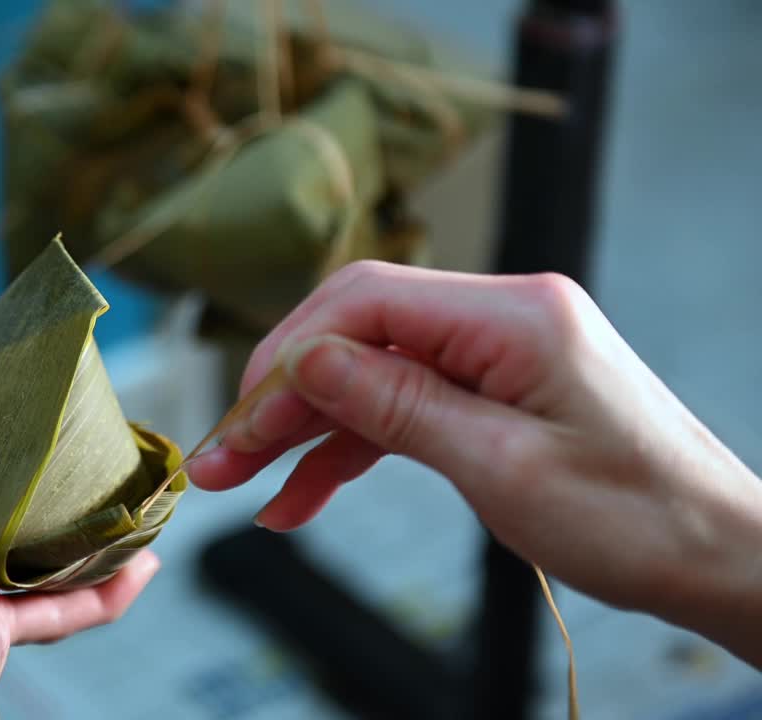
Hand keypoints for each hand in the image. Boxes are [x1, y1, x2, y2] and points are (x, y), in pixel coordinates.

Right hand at [190, 261, 761, 665]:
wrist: (717, 555)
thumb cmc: (636, 518)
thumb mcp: (502, 468)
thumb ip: (397, 406)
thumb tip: (305, 360)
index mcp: (514, 316)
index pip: (367, 301)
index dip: (289, 354)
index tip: (239, 419)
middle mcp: (501, 316)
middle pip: (358, 334)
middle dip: (282, 397)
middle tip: (219, 461)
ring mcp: (495, 352)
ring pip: (369, 374)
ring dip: (305, 430)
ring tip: (244, 487)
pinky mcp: (492, 390)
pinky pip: (402, 407)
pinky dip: (350, 449)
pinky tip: (301, 496)